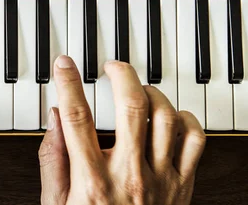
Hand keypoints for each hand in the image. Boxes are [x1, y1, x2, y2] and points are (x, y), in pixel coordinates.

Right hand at [39, 56, 205, 204]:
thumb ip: (52, 160)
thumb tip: (54, 118)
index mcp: (92, 181)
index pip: (77, 117)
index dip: (68, 82)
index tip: (64, 63)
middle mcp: (128, 176)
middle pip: (131, 106)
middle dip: (121, 74)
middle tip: (111, 66)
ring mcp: (160, 179)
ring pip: (165, 117)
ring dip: (151, 93)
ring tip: (138, 88)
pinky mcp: (182, 185)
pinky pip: (195, 140)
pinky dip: (185, 119)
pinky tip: (170, 114)